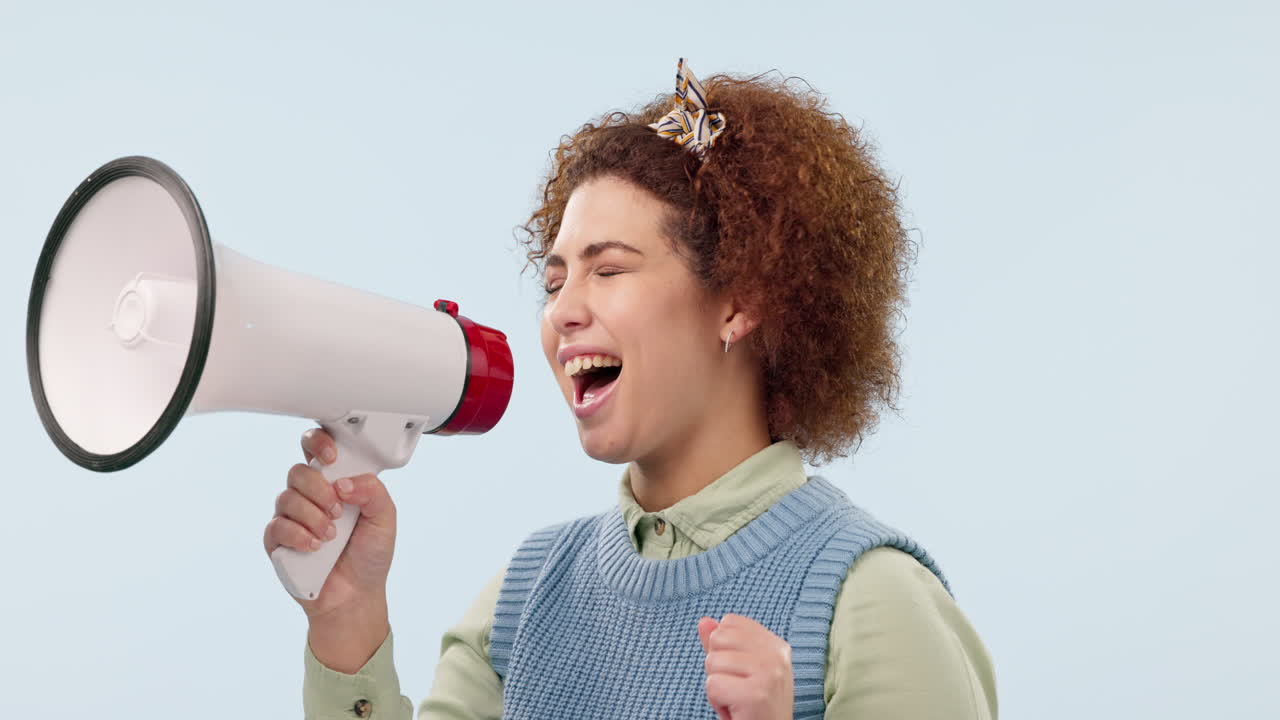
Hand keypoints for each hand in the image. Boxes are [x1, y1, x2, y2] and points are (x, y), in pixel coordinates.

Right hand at [262, 427, 396, 669]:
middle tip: (338, 511)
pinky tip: (315, 547)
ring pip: (286, 497)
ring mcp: (291, 518)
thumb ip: (374, 491)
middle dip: (318, 489)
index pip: (316, 448)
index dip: (318, 443)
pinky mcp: (277, 541)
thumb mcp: (385, 519)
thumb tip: (344, 482)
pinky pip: (276, 526)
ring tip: (331, 536)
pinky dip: (298, 535)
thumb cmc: (369, 555)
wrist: (356, 596)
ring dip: (313, 516)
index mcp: (335, 483)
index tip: (332, 458)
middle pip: (298, 471)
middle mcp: (310, 496)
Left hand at [698, 614, 793, 719]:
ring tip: (736, 700)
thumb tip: (704, 621)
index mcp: (776, 645)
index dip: (725, 650)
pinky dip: (717, 702)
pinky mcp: (756, 694)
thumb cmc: (753, 708)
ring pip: (712, 662)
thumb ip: (723, 646)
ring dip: (717, 687)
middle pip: (718, 639)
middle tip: (737, 689)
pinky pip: (712, 686)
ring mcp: (769, 673)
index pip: (730, 622)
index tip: (742, 674)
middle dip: (718, 667)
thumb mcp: (740, 672)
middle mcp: (776, 655)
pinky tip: (735, 710)